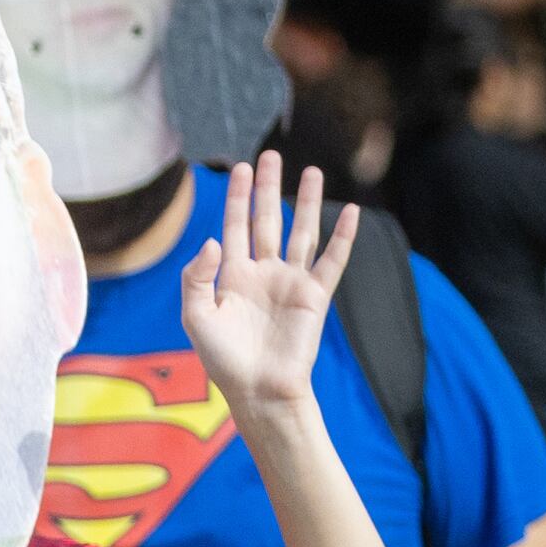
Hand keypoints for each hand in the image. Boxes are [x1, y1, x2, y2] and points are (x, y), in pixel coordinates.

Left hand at [181, 151, 355, 427]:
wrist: (259, 390)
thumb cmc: (223, 360)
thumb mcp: (196, 317)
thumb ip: (197, 277)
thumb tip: (212, 240)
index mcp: (232, 276)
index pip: (234, 226)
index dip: (238, 197)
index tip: (241, 168)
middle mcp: (262, 273)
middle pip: (267, 220)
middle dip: (268, 188)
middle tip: (271, 156)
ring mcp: (290, 282)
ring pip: (301, 232)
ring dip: (306, 202)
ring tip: (312, 171)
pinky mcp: (315, 296)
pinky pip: (332, 260)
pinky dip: (342, 236)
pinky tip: (348, 211)